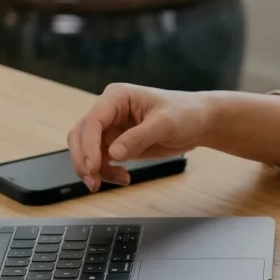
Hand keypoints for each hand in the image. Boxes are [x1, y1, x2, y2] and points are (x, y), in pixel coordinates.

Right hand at [67, 83, 212, 190]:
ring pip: (87, 151)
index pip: (92, 121)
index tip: (93, 168)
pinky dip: (106, 172)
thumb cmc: (185, 114)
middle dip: (84, 160)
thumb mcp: (165, 124)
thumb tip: (113, 153)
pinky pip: (100, 160)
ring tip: (119, 180)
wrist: (198, 122)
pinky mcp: (116, 143)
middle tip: (93, 182)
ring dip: (95, 169)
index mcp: (117, 97)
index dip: (88, 146)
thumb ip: (139, 137)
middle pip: (80, 135)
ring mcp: (110, 127)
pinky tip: (123, 177)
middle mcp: (108, 110)